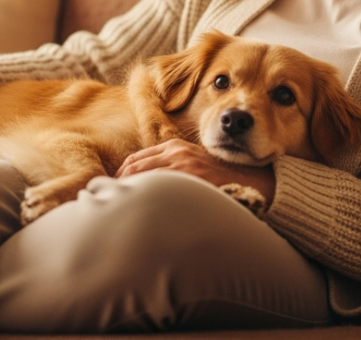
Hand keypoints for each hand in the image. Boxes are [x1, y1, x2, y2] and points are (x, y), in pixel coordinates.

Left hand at [115, 139, 276, 203]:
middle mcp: (176, 152)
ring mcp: (183, 165)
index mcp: (175, 147)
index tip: (111, 191)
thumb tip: (146, 186)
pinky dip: (145, 198)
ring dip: (126, 193)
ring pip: (141, 177)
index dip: (120, 176)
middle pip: (132, 168)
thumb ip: (172, 170)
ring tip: (116, 210)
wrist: (254, 180)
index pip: (135, 160)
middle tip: (106, 203)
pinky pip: (160, 188)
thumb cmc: (222, 177)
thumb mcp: (195, 165)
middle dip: (116, 185)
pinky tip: (138, 212)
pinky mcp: (192, 179)